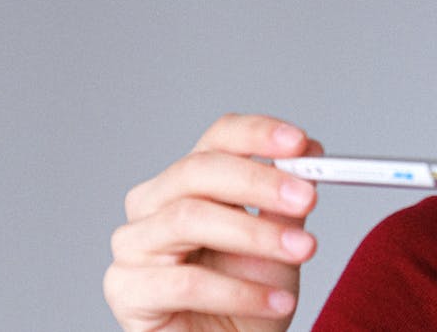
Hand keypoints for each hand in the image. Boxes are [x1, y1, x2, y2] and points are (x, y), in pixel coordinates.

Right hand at [104, 114, 321, 331]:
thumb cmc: (249, 299)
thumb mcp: (279, 243)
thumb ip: (287, 200)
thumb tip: (309, 151)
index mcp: (190, 181)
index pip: (217, 138)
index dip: (257, 134)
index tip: (300, 143)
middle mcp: (153, 203)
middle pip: (198, 169)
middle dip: (259, 181)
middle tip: (307, 197)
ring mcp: (134, 244)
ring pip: (188, 218)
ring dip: (255, 234)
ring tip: (303, 251)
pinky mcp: (126, 289)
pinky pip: (186, 282)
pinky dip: (240, 292)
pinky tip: (276, 302)